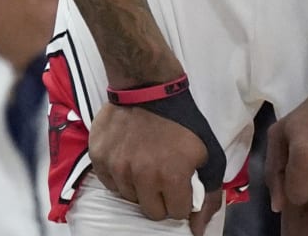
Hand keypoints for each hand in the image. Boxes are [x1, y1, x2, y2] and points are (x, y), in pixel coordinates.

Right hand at [89, 100, 210, 223]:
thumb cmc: (182, 120)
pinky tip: (128, 156)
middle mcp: (141, 176)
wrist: (146, 86)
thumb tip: (198, 230)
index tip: (179, 182)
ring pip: (129, 197)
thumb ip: (208, 195)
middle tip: (162, 175)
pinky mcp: (98, 156)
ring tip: (144, 161)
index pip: (175, 213)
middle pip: (151, 211)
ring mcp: (117, 166)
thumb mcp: (208, 154)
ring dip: (139, 186)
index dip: (181, 199)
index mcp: (170, 176)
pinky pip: (110, 183)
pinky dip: (119, 175)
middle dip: (160, 198)